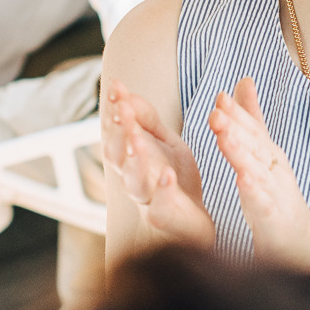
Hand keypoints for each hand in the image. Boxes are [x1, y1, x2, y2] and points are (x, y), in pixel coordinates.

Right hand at [102, 79, 212, 248]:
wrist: (195, 223)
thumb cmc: (175, 179)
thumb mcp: (164, 142)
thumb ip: (146, 119)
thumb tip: (125, 90)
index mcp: (131, 158)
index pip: (117, 131)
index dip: (115, 110)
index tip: (116, 87)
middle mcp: (133, 178)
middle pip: (117, 156)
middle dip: (118, 132)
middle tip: (122, 110)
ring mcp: (147, 199)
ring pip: (133, 180)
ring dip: (133, 159)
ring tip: (136, 139)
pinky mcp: (166, 216)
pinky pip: (159, 205)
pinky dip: (161, 189)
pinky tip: (166, 174)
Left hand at [208, 78, 309, 273]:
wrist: (300, 242)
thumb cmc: (277, 196)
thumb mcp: (264, 153)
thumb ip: (252, 118)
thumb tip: (244, 81)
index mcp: (267, 155)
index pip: (252, 129)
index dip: (237, 113)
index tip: (220, 96)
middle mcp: (273, 169)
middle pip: (254, 144)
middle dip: (236, 126)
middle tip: (217, 109)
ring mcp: (274, 192)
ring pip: (256, 169)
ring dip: (240, 152)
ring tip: (224, 137)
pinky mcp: (273, 218)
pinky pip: (262, 203)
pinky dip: (254, 191)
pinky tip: (243, 181)